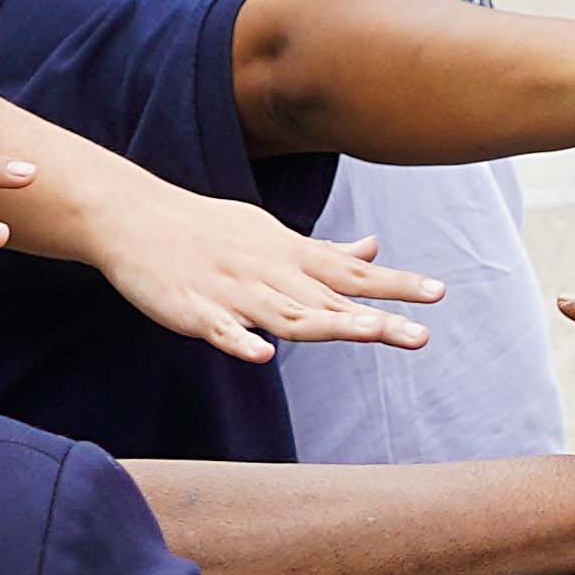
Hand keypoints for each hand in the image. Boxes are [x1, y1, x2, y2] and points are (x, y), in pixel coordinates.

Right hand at [62, 181, 442, 360]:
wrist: (135, 218)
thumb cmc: (210, 229)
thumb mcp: (274, 235)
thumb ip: (325, 252)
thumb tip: (373, 250)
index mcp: (290, 257)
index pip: (352, 274)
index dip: (395, 285)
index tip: (439, 294)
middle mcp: (270, 273)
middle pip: (329, 301)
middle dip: (375, 318)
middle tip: (421, 335)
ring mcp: (232, 292)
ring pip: (285, 315)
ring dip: (327, 326)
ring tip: (367, 335)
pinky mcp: (193, 310)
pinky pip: (220, 330)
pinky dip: (240, 342)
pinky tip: (262, 356)